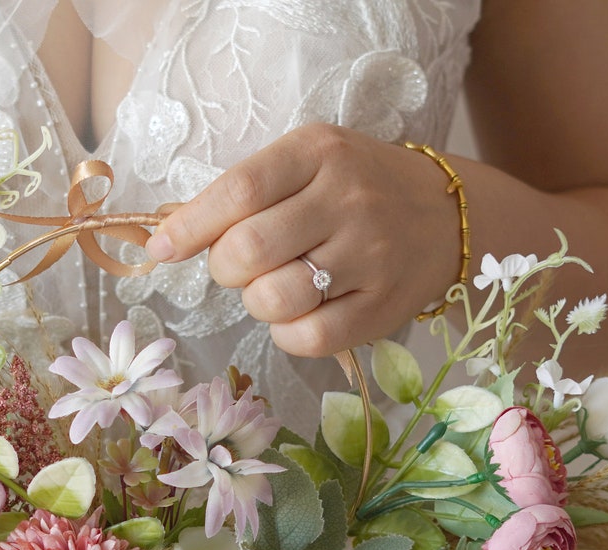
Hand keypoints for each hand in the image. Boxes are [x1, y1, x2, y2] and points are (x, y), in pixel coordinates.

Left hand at [145, 123, 462, 359]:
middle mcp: (348, 199)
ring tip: (274, 286)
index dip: (190, 226)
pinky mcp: (384, 306)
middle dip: (225, 268)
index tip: (162, 249)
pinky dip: (287, 334)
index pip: (240, 190)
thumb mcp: (305, 166)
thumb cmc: (354, 190)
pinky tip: (298, 315)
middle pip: (249, 249)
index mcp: (319, 152)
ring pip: (275, 299)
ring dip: (257, 302)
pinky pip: (310, 338)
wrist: (445, 217)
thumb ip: (242, 194)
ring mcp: (370, 254)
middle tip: (240, 265)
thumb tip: (166, 239)